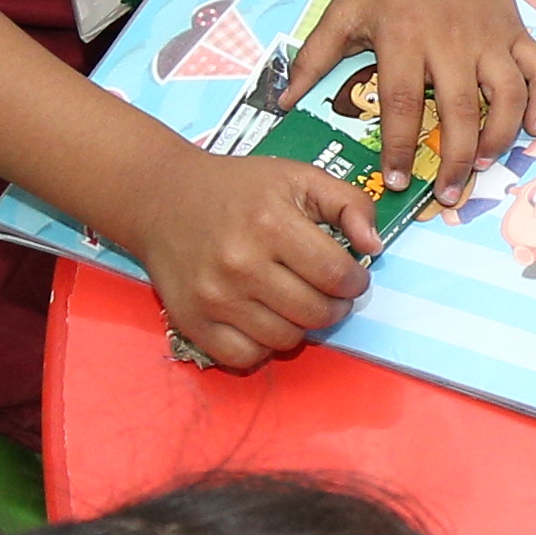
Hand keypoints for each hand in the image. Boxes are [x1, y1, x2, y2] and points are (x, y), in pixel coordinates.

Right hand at [134, 146, 376, 367]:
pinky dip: (261, 346)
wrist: (162, 200)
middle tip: (325, 291)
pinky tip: (263, 319)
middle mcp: (240, 264)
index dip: (355, 282)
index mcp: (271, 224)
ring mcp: (213, 298)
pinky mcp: (191, 322)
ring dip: (299, 326)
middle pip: (315, 313)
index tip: (349, 276)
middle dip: (333, 306)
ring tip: (293, 301)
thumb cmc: (238, 189)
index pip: (337, 276)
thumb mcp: (299, 177)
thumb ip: (349, 203)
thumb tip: (373, 247)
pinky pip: (245, 357)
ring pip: (285, 340)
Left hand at [282, 0, 535, 206]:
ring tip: (482, 165)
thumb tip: (282, 101)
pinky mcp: (516, 31)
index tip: (397, 181)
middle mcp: (450, 41)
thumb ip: (314, 56)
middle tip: (446, 196)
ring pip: (505, 96)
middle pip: (459, 110)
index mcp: (403, 37)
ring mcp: (489, 37)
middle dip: (454, 160)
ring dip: (498, 137)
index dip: (401, 148)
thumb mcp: (345, 7)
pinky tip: (534, 129)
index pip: (403, 103)